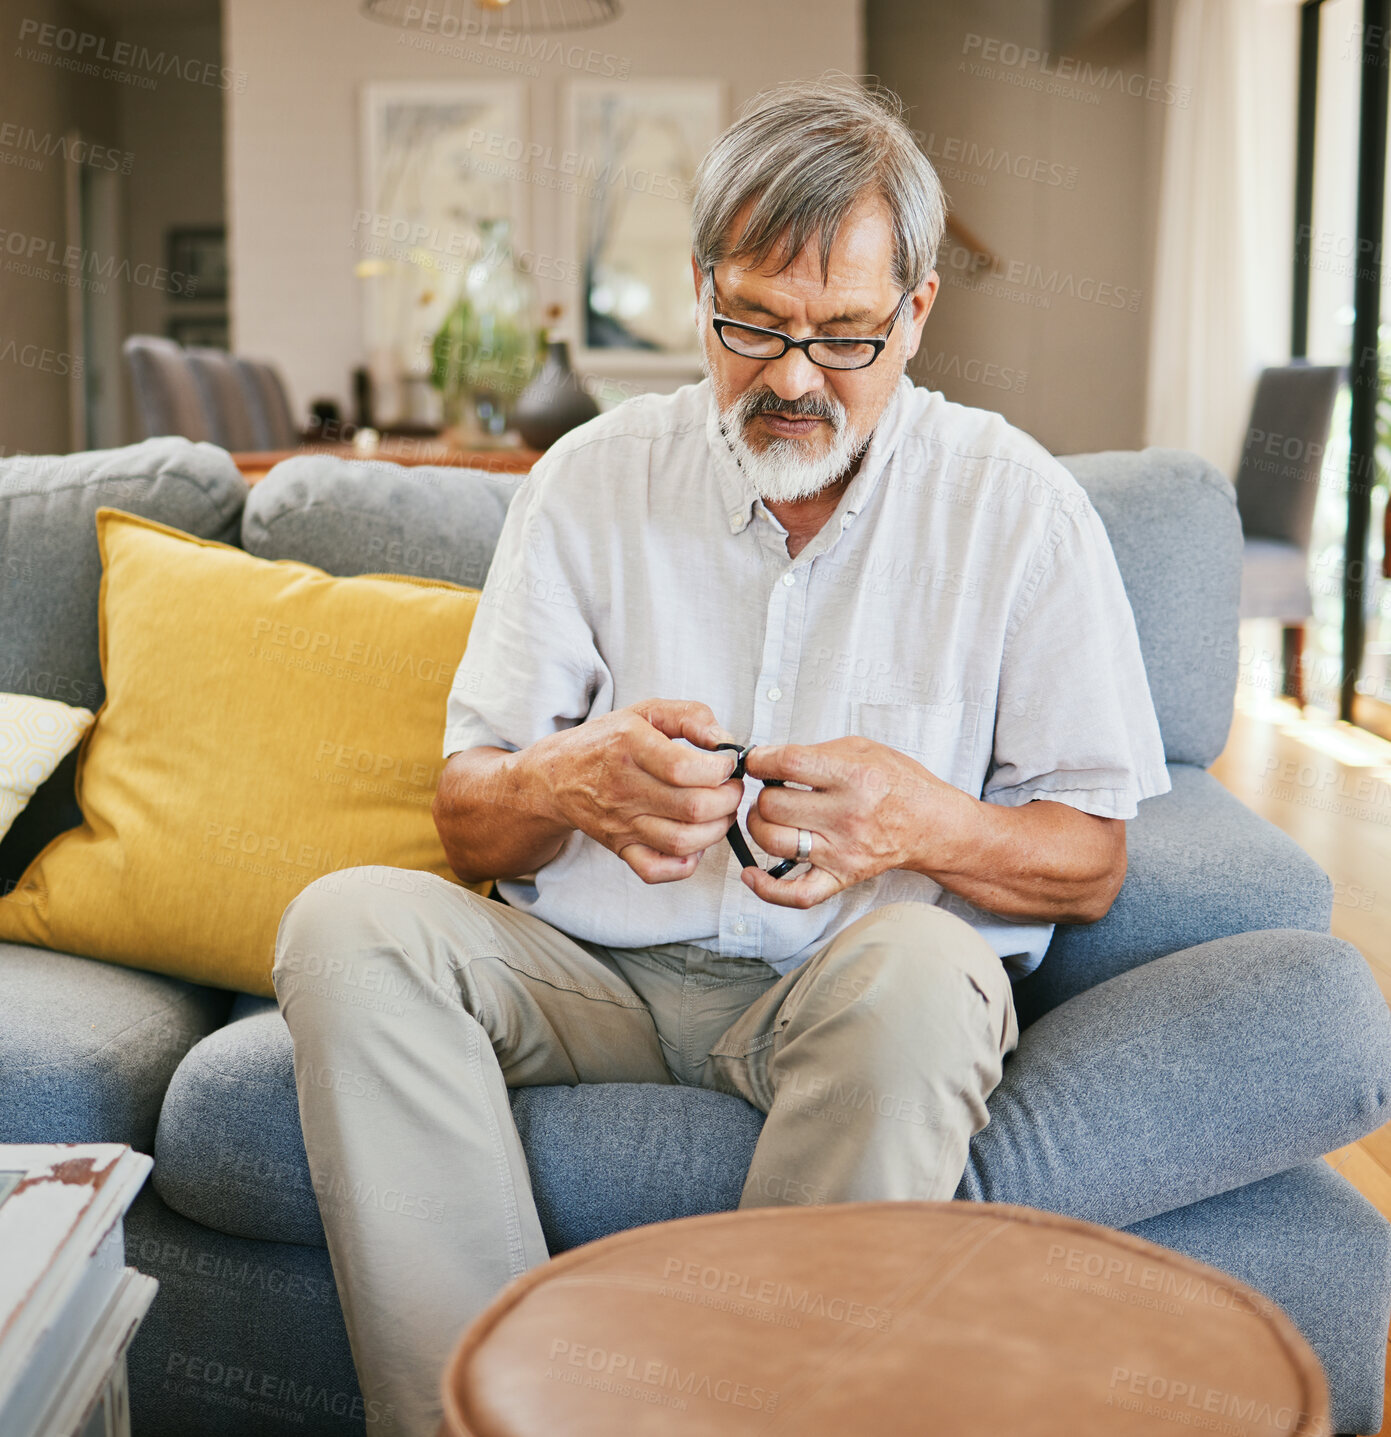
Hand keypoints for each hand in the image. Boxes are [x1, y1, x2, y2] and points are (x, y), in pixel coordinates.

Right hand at [537, 698, 743, 883]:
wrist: (557, 777)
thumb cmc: (607, 742)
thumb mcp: (646, 712)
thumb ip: (691, 717)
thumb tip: (725, 740)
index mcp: (630, 746)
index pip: (682, 768)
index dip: (719, 770)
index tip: (728, 765)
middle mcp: (624, 787)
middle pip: (691, 808)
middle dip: (728, 800)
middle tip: (732, 789)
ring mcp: (621, 823)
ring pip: (681, 842)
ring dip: (716, 831)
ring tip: (720, 813)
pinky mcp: (620, 848)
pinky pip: (656, 870)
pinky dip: (684, 865)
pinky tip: (694, 843)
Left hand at [741, 736, 973, 907]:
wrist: (931, 823)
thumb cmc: (895, 782)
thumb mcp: (861, 749)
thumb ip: (814, 751)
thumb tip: (765, 757)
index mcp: (853, 776)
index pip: (788, 764)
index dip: (760, 760)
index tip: (757, 761)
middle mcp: (847, 816)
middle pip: (774, 805)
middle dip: (763, 793)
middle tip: (773, 790)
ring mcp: (842, 851)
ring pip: (774, 841)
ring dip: (761, 827)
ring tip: (770, 818)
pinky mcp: (841, 878)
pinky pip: (797, 894)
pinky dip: (767, 888)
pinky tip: (751, 873)